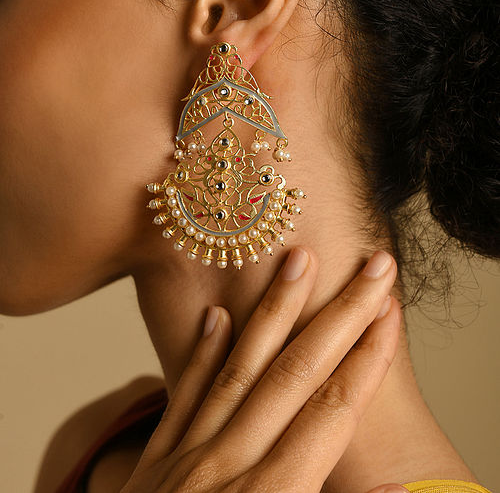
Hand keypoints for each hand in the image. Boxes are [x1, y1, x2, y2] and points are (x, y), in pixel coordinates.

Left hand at [120, 247, 406, 492]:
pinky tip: (216, 315)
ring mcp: (187, 459)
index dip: (366, 359)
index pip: (331, 412)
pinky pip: (181, 395)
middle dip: (340, 316)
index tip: (390, 314)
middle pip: (295, 376)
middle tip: (370, 268)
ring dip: (273, 313)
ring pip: (239, 369)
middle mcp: (228, 467)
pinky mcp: (155, 465)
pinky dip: (201, 354)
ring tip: (297, 261)